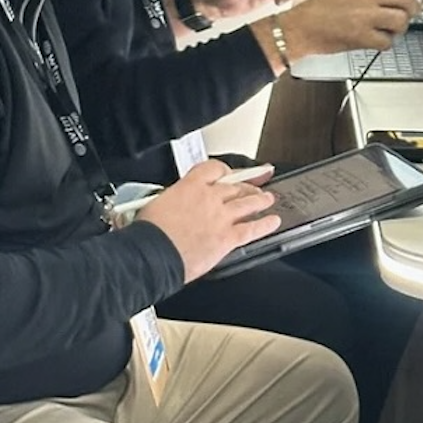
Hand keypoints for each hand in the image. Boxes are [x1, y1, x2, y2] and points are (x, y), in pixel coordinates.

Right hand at [136, 159, 279, 284]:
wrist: (154, 253)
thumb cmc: (150, 232)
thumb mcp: (155, 204)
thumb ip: (171, 201)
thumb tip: (171, 205)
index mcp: (189, 186)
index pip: (213, 169)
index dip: (224, 171)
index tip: (226, 174)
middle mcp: (209, 198)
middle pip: (234, 186)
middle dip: (245, 186)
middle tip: (252, 187)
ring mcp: (221, 217)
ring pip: (248, 203)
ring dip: (260, 200)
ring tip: (268, 199)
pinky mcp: (228, 237)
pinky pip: (252, 229)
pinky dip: (265, 225)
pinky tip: (273, 222)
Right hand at [255, 0, 417, 63]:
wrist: (300, 27)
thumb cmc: (319, 12)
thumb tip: (394, 0)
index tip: (407, 5)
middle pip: (406, 0)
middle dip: (411, 12)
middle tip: (407, 18)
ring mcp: (365, 15)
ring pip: (400, 21)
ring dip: (398, 30)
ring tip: (387, 32)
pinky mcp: (362, 35)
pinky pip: (387, 42)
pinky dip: (384, 45)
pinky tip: (374, 42)